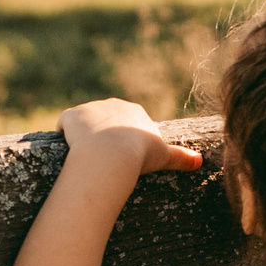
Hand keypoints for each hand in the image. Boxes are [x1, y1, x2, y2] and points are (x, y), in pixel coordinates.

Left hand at [58, 98, 202, 176]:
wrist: (112, 154)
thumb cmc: (140, 154)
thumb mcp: (164, 156)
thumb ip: (181, 157)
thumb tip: (201, 161)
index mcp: (134, 111)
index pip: (127, 123)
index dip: (123, 140)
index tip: (121, 157)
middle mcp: (112, 104)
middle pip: (105, 120)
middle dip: (103, 136)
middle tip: (103, 159)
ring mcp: (90, 108)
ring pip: (85, 122)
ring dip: (83, 136)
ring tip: (84, 158)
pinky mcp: (72, 115)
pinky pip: (65, 124)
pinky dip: (65, 135)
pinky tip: (68, 150)